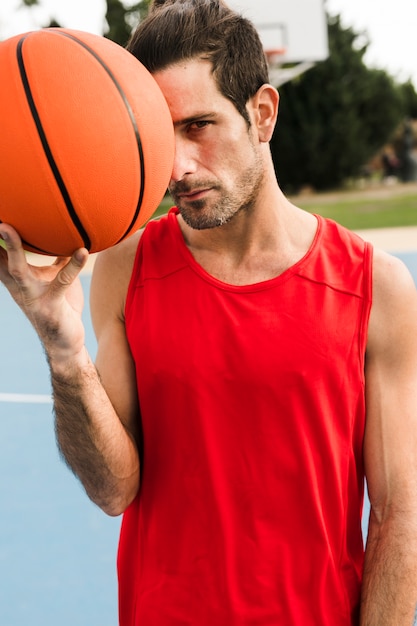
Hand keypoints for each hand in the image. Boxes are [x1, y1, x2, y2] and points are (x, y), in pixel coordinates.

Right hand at [0, 224, 89, 366]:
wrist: (65, 341)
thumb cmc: (58, 304)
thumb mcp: (55, 277)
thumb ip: (56, 257)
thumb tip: (64, 232)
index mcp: (16, 276)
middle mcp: (19, 285)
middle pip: (0, 259)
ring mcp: (33, 295)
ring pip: (18, 269)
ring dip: (13, 248)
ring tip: (8, 228)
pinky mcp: (52, 304)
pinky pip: (62, 281)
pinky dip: (74, 265)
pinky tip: (83, 252)